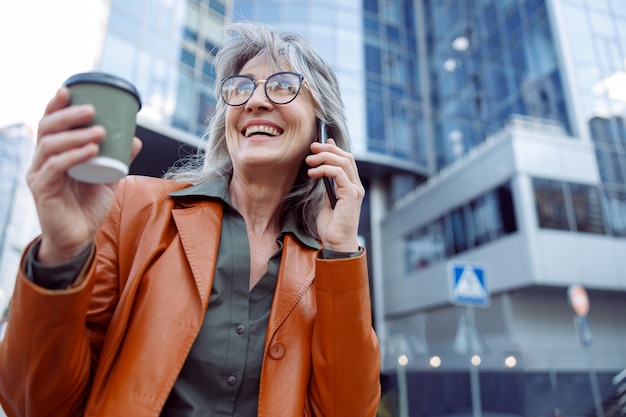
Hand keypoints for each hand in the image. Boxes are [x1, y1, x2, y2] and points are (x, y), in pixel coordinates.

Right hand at [27, 87, 141, 264]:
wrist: (79, 238)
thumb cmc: (88, 206)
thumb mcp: (107, 178)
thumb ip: (118, 159)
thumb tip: (136, 139)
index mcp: (54, 153)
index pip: (50, 123)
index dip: (56, 105)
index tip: (69, 89)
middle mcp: (42, 160)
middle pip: (47, 128)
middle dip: (68, 115)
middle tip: (92, 109)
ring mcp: (39, 175)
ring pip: (49, 145)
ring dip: (76, 135)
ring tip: (100, 131)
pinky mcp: (42, 190)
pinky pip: (55, 167)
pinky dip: (74, 156)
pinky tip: (92, 150)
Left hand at [306, 138, 363, 252]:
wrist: (336, 243)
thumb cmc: (331, 226)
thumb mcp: (327, 200)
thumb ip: (328, 185)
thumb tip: (322, 170)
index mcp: (352, 186)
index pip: (346, 160)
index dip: (334, 149)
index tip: (319, 144)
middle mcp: (356, 186)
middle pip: (346, 157)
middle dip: (328, 149)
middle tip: (312, 147)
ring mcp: (355, 190)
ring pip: (343, 162)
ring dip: (324, 157)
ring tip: (309, 160)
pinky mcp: (351, 195)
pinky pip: (338, 174)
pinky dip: (324, 169)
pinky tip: (313, 173)